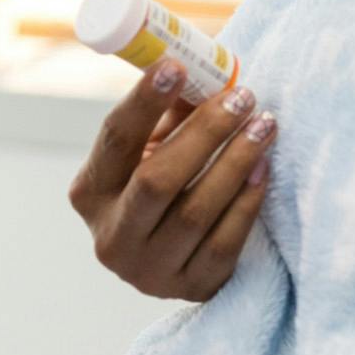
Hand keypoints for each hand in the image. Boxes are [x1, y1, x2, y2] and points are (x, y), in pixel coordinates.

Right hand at [67, 63, 276, 301]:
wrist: (170, 256)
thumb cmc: (162, 184)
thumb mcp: (151, 151)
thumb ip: (171, 115)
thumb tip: (207, 68)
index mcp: (90, 192)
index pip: (115, 140)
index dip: (145, 101)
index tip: (178, 65)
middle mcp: (112, 237)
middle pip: (157, 180)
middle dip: (205, 133)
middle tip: (242, 97)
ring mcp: (149, 271)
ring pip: (196, 212)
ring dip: (235, 163)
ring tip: (264, 126)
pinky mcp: (190, 289)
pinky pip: (224, 243)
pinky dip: (247, 202)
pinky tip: (263, 168)